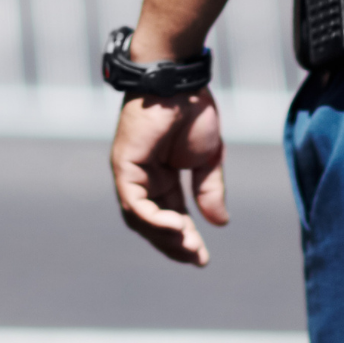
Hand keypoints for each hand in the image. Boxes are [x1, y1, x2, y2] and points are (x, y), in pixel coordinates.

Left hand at [110, 90, 227, 265]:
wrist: (182, 83)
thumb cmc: (192, 111)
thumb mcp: (208, 159)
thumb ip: (209, 190)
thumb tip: (219, 223)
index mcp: (160, 176)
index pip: (168, 216)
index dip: (184, 239)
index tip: (202, 259)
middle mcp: (141, 177)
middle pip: (151, 223)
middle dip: (174, 244)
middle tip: (197, 258)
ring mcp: (129, 171)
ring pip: (139, 218)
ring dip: (164, 236)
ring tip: (189, 246)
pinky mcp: (124, 164)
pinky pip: (134, 202)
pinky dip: (152, 219)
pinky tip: (176, 228)